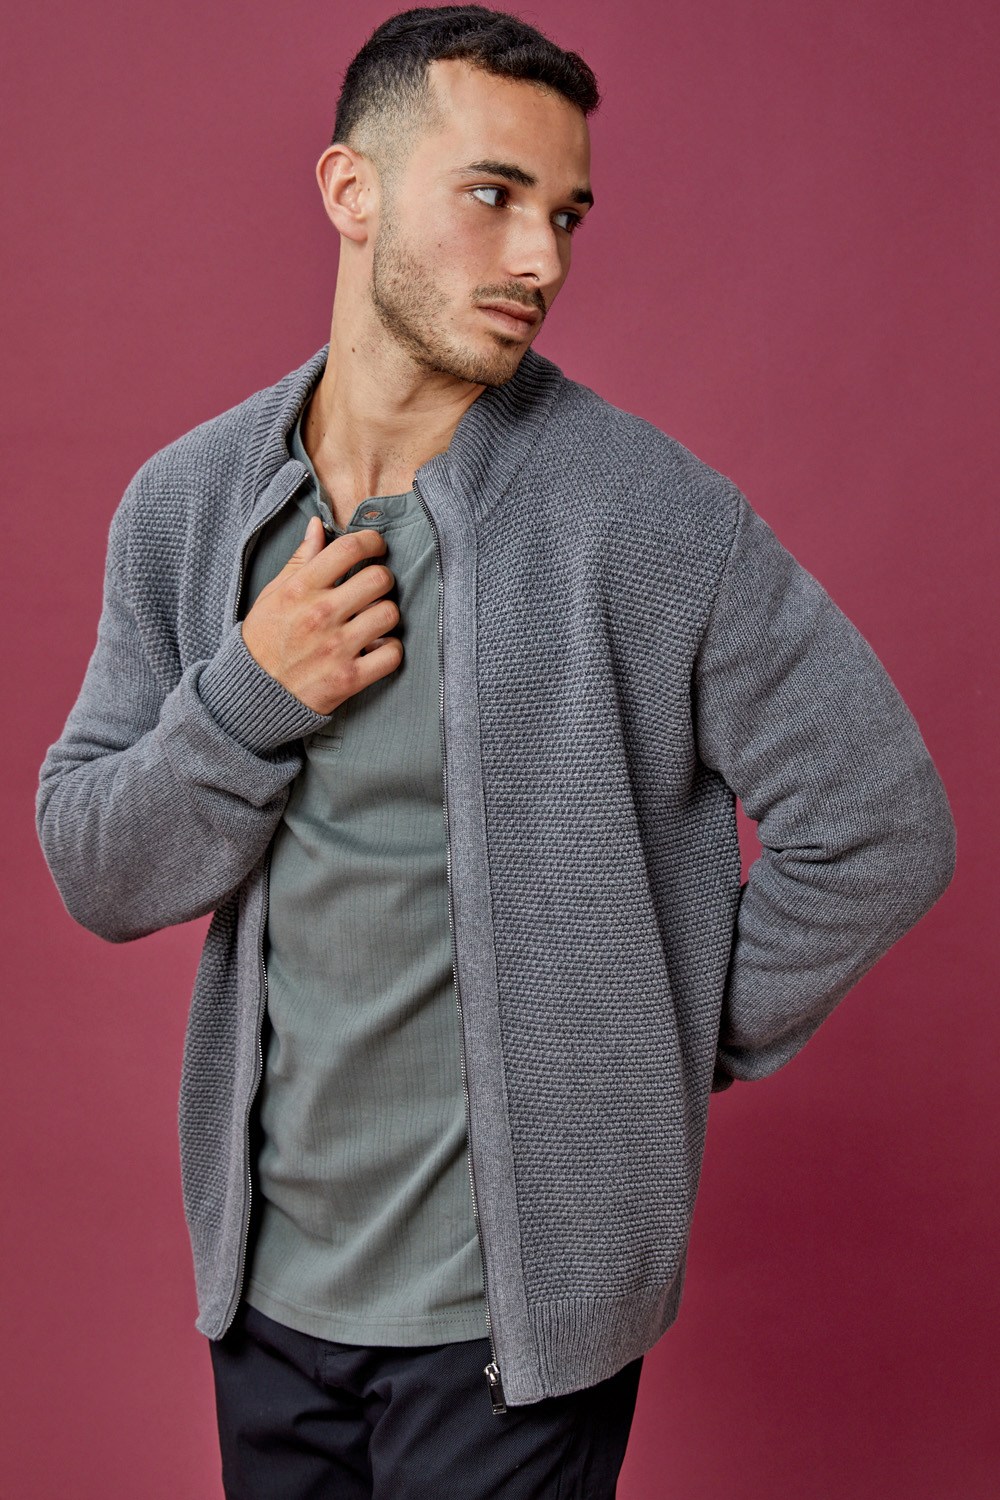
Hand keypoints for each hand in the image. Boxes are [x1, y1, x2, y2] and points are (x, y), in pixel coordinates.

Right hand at [241, 518, 401, 714]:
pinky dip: (389, 651)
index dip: (372, 542)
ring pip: (390, 614)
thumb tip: (318, 525)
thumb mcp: (273, 594)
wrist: (253, 694)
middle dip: (383, 579)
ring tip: (373, 620)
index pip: (349, 548)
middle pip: (379, 579)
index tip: (375, 547)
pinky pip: (392, 654)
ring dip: (386, 616)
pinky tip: (375, 648)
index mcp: (301, 589)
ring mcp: (337, 648)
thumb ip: (301, 560)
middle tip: (375, 588)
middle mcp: (320, 615)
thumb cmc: (264, 640)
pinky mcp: (349, 679)